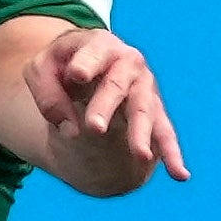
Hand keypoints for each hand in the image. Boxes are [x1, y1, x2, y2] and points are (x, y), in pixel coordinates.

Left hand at [24, 28, 188, 183]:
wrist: (85, 78)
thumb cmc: (61, 71)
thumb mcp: (41, 73)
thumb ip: (46, 93)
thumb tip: (70, 126)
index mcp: (99, 45)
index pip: (94, 52)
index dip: (87, 63)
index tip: (77, 76)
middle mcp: (127, 63)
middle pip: (117, 84)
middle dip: (106, 105)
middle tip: (94, 128)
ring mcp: (144, 88)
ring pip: (143, 110)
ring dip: (140, 134)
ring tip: (140, 156)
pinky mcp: (155, 113)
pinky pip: (165, 134)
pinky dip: (172, 154)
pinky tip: (180, 175)